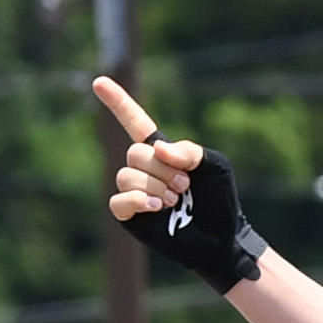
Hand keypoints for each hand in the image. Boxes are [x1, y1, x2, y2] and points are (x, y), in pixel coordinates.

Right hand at [94, 78, 264, 292]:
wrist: (223, 239)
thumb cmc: (220, 200)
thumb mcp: (216, 166)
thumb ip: (190, 151)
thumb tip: (157, 149)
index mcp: (162, 151)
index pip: (135, 121)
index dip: (118, 102)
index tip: (98, 82)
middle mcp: (144, 169)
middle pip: (135, 152)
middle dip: (162, 168)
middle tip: (185, 185)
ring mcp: (135, 192)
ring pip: (127, 176)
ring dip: (155, 186)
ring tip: (176, 200)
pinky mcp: (130, 216)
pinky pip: (119, 200)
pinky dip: (138, 200)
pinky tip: (157, 206)